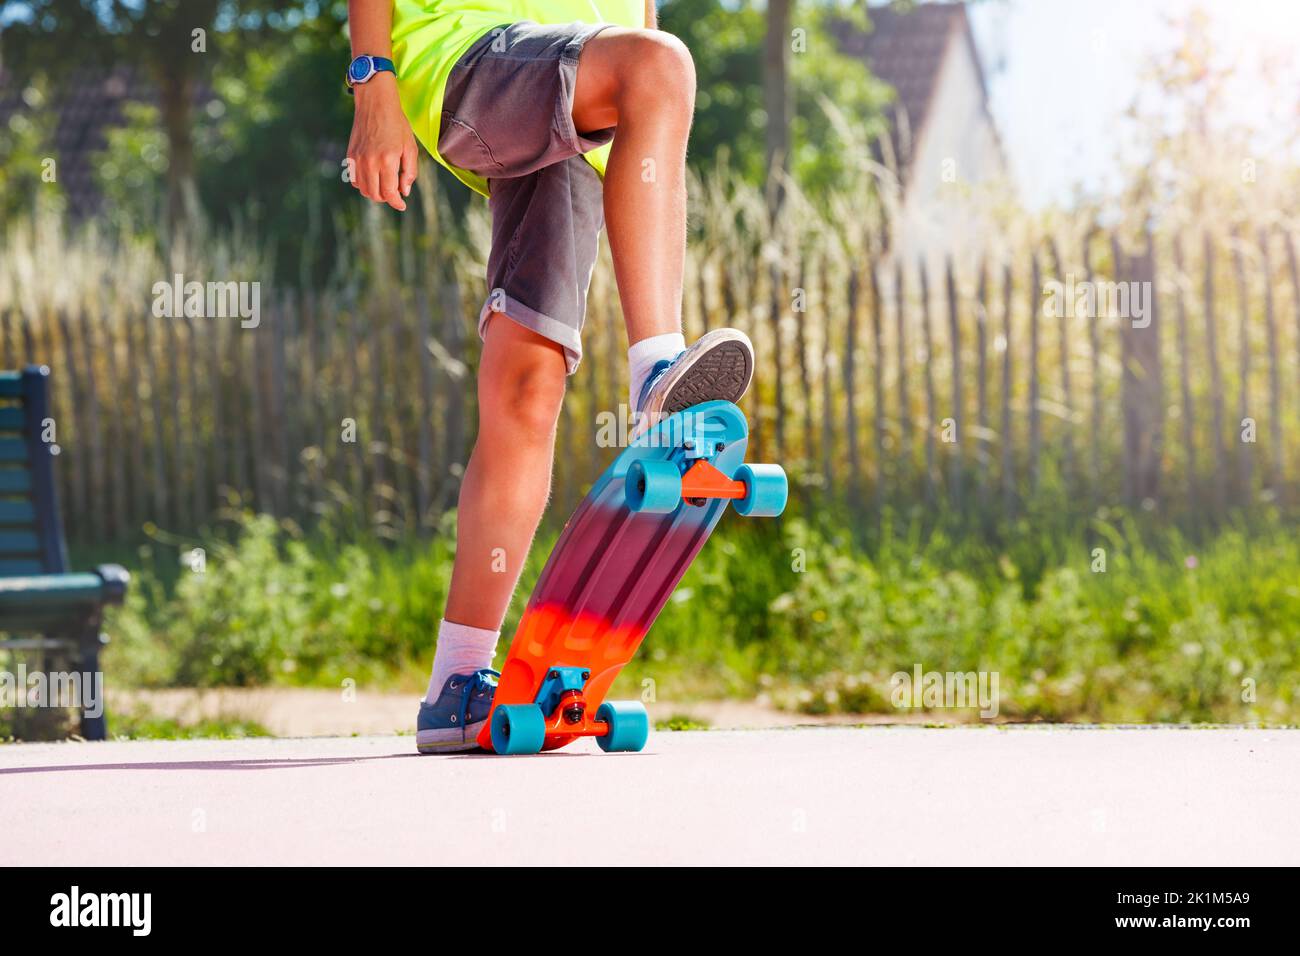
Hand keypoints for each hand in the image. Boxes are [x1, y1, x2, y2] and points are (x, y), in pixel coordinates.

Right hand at [346, 73, 417, 210]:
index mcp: (387, 160)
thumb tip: (404, 192)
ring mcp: (358, 159)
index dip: (396, 203)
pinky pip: (354, 179)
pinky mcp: (350, 155)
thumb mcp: (410, 147)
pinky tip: (373, 177)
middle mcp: (370, 162)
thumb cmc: (397, 124)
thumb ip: (410, 172)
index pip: (389, 193)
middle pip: (375, 195)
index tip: (402, 205)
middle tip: (394, 192)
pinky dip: (363, 184)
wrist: (375, 104)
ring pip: (363, 190)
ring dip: (375, 192)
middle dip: (386, 198)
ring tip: (384, 184)